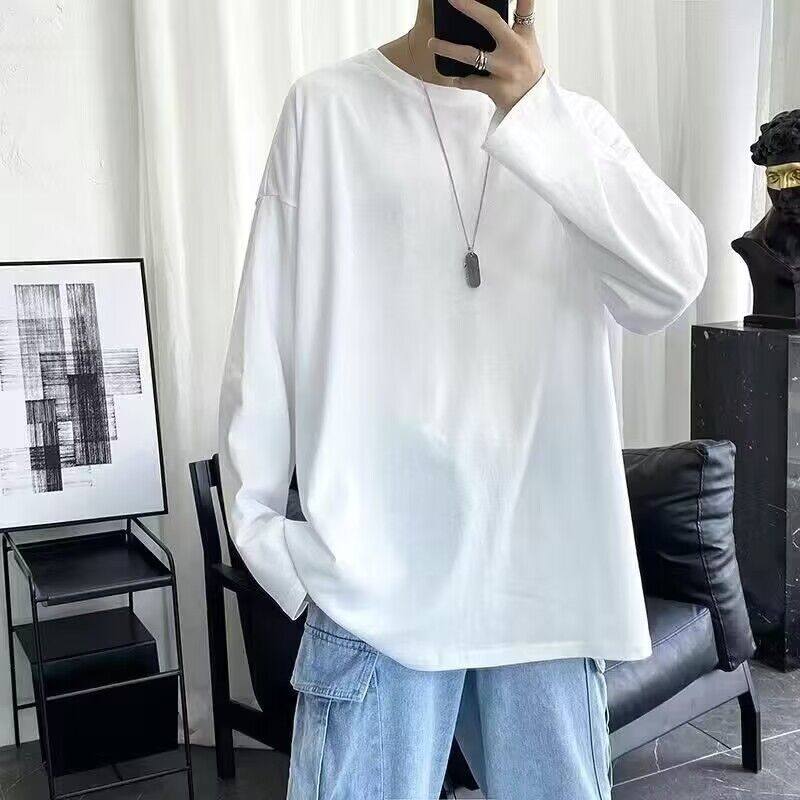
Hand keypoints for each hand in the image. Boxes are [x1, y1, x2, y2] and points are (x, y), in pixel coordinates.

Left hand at [428, 0, 545, 112]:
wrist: (532, 103)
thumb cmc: (527, 67)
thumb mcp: (527, 42)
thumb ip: (515, 22)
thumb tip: (494, 9)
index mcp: (524, 35)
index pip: (524, 8)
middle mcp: (516, 49)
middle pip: (492, 22)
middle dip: (471, 8)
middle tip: (452, 0)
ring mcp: (506, 70)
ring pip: (472, 55)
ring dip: (449, 49)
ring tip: (431, 43)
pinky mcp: (497, 89)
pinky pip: (472, 82)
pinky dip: (461, 81)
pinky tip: (454, 78)